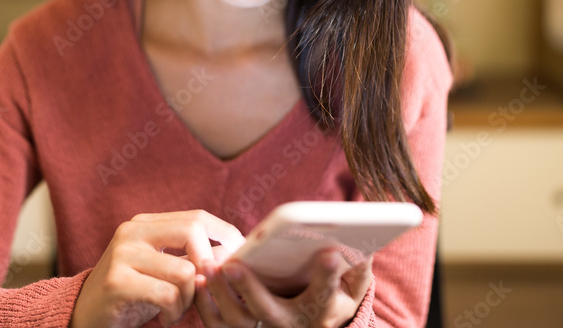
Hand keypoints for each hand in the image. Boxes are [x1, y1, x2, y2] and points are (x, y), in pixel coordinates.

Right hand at [70, 210, 245, 327]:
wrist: (85, 317)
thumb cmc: (131, 294)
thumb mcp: (161, 269)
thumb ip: (189, 257)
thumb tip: (233, 252)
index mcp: (145, 224)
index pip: (197, 217)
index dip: (225, 236)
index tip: (239, 259)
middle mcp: (131, 232)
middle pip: (192, 231)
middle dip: (209, 265)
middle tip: (204, 290)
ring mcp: (122, 255)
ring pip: (184, 271)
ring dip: (189, 299)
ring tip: (177, 310)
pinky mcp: (117, 282)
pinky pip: (167, 295)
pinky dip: (174, 313)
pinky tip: (165, 319)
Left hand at [193, 248, 372, 327]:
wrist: (312, 324)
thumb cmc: (333, 297)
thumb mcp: (352, 287)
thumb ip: (359, 268)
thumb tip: (365, 244)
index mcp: (319, 311)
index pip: (323, 295)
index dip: (327, 275)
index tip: (328, 251)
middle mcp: (289, 325)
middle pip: (268, 312)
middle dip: (250, 288)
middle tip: (234, 264)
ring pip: (237, 319)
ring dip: (219, 294)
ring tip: (208, 266)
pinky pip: (217, 323)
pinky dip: (204, 304)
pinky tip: (197, 279)